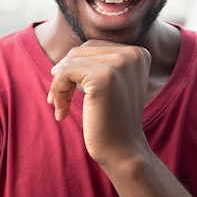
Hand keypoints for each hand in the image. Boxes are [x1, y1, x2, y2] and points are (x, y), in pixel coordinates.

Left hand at [47, 40, 151, 164]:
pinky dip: (57, 90)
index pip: (94, 46)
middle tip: (59, 100)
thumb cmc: (113, 119)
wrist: (123, 150)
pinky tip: (60, 110)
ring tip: (59, 106)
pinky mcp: (104, 77)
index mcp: (139, 53)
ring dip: (59, 84)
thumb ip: (100, 63)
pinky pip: (65, 72)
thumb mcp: (114, 84)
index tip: (70, 91)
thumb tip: (66, 56)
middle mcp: (133, 54)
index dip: (76, 67)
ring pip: (71, 60)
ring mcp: (120, 64)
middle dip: (65, 73)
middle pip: (82, 50)